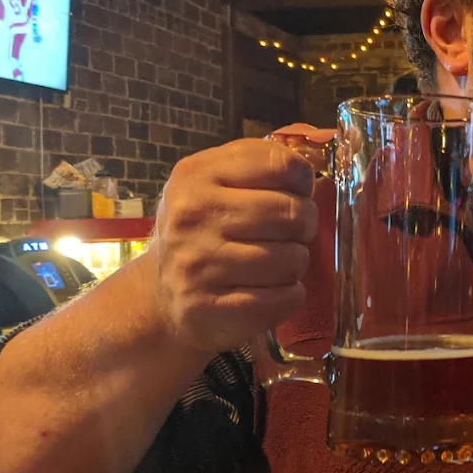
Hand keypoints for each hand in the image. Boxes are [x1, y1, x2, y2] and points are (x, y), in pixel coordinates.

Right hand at [149, 124, 331, 354]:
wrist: (162, 294)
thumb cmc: (205, 229)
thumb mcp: (217, 182)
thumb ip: (260, 164)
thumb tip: (309, 169)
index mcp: (196, 175)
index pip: (278, 164)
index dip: (302, 180)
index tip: (297, 193)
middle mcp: (192, 216)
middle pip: (292, 213)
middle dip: (304, 225)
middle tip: (291, 234)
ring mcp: (199, 265)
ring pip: (293, 259)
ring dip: (295, 263)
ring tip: (275, 263)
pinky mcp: (212, 308)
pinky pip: (285, 298)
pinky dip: (290, 295)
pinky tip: (272, 290)